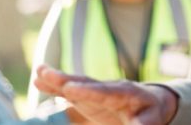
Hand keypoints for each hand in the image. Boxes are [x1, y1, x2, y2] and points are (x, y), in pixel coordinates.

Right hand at [34, 65, 177, 124]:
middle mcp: (107, 87)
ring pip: (75, 83)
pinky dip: (54, 86)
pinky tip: (38, 80)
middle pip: (85, 83)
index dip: (87, 91)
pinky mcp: (87, 95)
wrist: (151, 102)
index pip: (104, 92)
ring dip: (56, 78)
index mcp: (125, 93)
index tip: (70, 89)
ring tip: (39, 71)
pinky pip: (69, 90)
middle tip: (46, 73)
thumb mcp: (151, 120)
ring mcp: (96, 90)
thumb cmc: (151, 113)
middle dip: (66, 80)